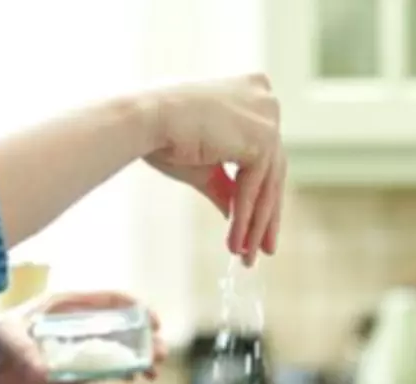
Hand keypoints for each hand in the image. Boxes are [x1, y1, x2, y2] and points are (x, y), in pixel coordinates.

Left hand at [0, 292, 166, 383]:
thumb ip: (20, 349)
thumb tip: (43, 370)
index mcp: (66, 307)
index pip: (110, 300)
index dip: (136, 307)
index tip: (152, 321)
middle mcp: (79, 326)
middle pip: (124, 326)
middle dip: (147, 337)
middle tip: (160, 353)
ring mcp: (80, 350)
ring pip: (121, 349)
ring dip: (142, 357)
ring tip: (154, 371)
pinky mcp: (76, 373)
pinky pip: (108, 370)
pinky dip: (127, 372)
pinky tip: (138, 379)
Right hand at [145, 73, 285, 266]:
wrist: (145, 120)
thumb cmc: (163, 136)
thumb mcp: (204, 167)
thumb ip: (227, 188)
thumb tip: (239, 218)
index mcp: (252, 93)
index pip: (264, 156)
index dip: (260, 196)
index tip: (257, 230)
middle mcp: (265, 99)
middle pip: (271, 172)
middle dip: (264, 217)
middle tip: (261, 251)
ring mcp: (267, 116)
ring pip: (266, 185)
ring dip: (254, 226)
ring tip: (245, 257)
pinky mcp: (262, 137)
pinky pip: (254, 188)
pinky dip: (244, 219)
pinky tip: (234, 244)